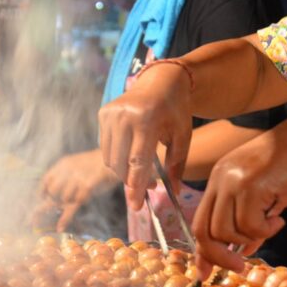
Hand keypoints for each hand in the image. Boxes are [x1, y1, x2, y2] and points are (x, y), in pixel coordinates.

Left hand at [34, 149, 119, 231]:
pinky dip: (64, 219)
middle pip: (52, 192)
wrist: (114, 159)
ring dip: (69, 203)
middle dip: (54, 200)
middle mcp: (67, 171)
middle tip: (60, 204)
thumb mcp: (76, 164)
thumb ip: (63, 175)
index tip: (42, 199)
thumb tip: (51, 192)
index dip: (42, 192)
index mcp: (63, 164)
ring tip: (79, 199)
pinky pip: (72, 207)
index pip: (46, 180)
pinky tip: (59, 228)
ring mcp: (76, 180)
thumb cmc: (96, 164)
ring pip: (63, 199)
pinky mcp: (86, 189)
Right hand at [98, 62, 193, 210]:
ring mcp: (110, 113)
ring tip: (142, 172)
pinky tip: (131, 155)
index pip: (137, 161)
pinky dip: (116, 157)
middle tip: (149, 188)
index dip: (136, 187)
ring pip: (109, 158)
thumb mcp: (183, 136)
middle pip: (120, 163)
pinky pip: (105, 147)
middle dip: (131, 181)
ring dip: (123, 171)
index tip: (136, 206)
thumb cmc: (176, 110)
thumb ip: (177, 164)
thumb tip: (174, 191)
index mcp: (147, 120)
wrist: (161, 80)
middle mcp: (124, 116)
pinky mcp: (103, 113)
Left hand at [191, 109, 286, 276]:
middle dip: (219, 256)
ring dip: (250, 237)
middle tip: (240, 266)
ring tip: (272, 224)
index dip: (202, 250)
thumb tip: (242, 251)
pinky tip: (279, 217)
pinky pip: (249, 225)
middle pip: (204, 230)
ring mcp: (232, 180)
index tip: (204, 272)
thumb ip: (250, 222)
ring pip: (226, 231)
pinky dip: (265, 230)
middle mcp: (219, 178)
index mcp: (219, 179)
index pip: (199, 221)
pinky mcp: (249, 185)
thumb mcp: (266, 199)